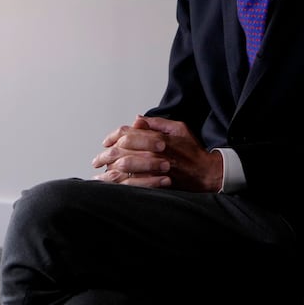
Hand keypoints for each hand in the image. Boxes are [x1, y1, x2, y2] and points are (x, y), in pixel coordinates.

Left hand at [92, 115, 222, 191]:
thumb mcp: (179, 129)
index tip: (106, 142)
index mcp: (158, 138)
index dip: (113, 137)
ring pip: (123, 168)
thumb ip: (157, 123)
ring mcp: (154, 169)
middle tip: (97, 160)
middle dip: (105, 155)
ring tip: (100, 172)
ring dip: (109, 169)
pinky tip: (110, 184)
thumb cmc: (193, 151)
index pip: (128, 134)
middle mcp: (154, 152)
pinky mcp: (155, 183)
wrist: (206, 174)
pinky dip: (118, 184)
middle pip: (121, 151)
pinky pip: (131, 184)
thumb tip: (137, 120)